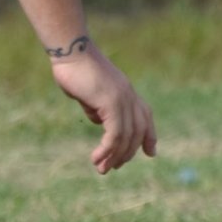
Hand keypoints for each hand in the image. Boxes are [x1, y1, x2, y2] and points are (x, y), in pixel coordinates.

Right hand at [47, 41, 156, 173]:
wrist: (71, 52)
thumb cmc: (74, 68)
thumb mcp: (88, 92)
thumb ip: (96, 105)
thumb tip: (98, 118)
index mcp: (126, 91)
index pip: (145, 117)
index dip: (149, 136)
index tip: (151, 153)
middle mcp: (129, 96)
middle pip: (137, 131)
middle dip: (127, 153)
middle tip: (112, 168)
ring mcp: (123, 99)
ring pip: (126, 136)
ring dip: (114, 156)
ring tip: (102, 169)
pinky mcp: (112, 104)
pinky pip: (115, 134)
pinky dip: (107, 149)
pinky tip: (97, 158)